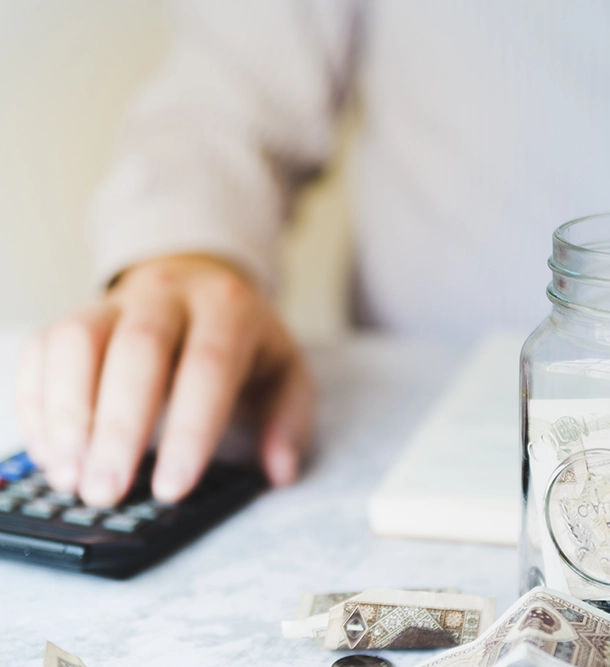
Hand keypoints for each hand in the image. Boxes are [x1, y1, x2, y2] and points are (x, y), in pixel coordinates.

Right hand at [15, 255, 315, 506]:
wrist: (201, 278)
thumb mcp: (286, 371)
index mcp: (229, 308)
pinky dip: (37, 403)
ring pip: (78, 341)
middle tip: (106, 492)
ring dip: (66, 413)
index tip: (172, 488)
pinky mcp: (73, 314)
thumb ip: (290, 420)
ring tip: (69, 476)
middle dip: (118, 426)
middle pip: (138, 350)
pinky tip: (51, 454)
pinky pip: (43, 349)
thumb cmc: (244, 341)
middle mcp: (169, 294)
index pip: (209, 364)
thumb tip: (280, 471)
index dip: (189, 428)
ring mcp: (115, 301)